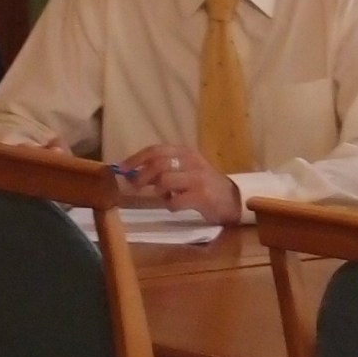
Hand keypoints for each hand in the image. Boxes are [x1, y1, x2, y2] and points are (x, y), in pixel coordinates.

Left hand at [118, 145, 241, 224]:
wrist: (235, 200)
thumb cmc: (205, 185)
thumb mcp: (186, 170)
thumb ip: (164, 169)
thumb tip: (133, 173)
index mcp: (186, 153)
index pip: (156, 150)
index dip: (135, 159)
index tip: (122, 169)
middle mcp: (192, 161)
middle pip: (158, 164)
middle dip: (141, 176)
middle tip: (135, 187)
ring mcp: (198, 178)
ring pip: (164, 181)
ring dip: (159, 192)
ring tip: (166, 197)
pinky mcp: (202, 196)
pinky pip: (174, 201)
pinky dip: (170, 206)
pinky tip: (178, 206)